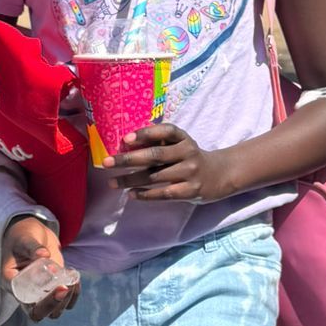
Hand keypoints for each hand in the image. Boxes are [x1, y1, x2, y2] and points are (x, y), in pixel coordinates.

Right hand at [2, 216, 79, 322]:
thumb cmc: (22, 235)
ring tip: (72, 280)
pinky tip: (75, 279)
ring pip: (53, 312)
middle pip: (38, 314)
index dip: (42, 301)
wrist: (31, 234)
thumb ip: (32, 247)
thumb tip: (44, 255)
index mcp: (13, 283)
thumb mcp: (24, 238)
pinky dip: (74, 294)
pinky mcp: (53, 289)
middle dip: (54, 305)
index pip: (25, 302)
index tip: (58, 284)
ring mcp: (40, 293)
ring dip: (66, 300)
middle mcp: (25, 292)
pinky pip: (66, 302)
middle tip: (66, 287)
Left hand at [103, 122, 226, 201]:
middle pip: (155, 155)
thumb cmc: (190, 157)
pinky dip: (146, 194)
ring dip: (131, 179)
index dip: (146, 133)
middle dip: (128, 159)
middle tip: (106, 162)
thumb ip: (160, 141)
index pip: (166, 131)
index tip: (126, 139)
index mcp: (184, 138)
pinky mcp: (190, 191)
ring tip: (112, 182)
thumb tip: (126, 142)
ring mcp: (190, 172)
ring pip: (155, 176)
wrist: (219, 175)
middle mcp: (188, 153)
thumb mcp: (180, 144)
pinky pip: (164, 193)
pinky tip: (131, 194)